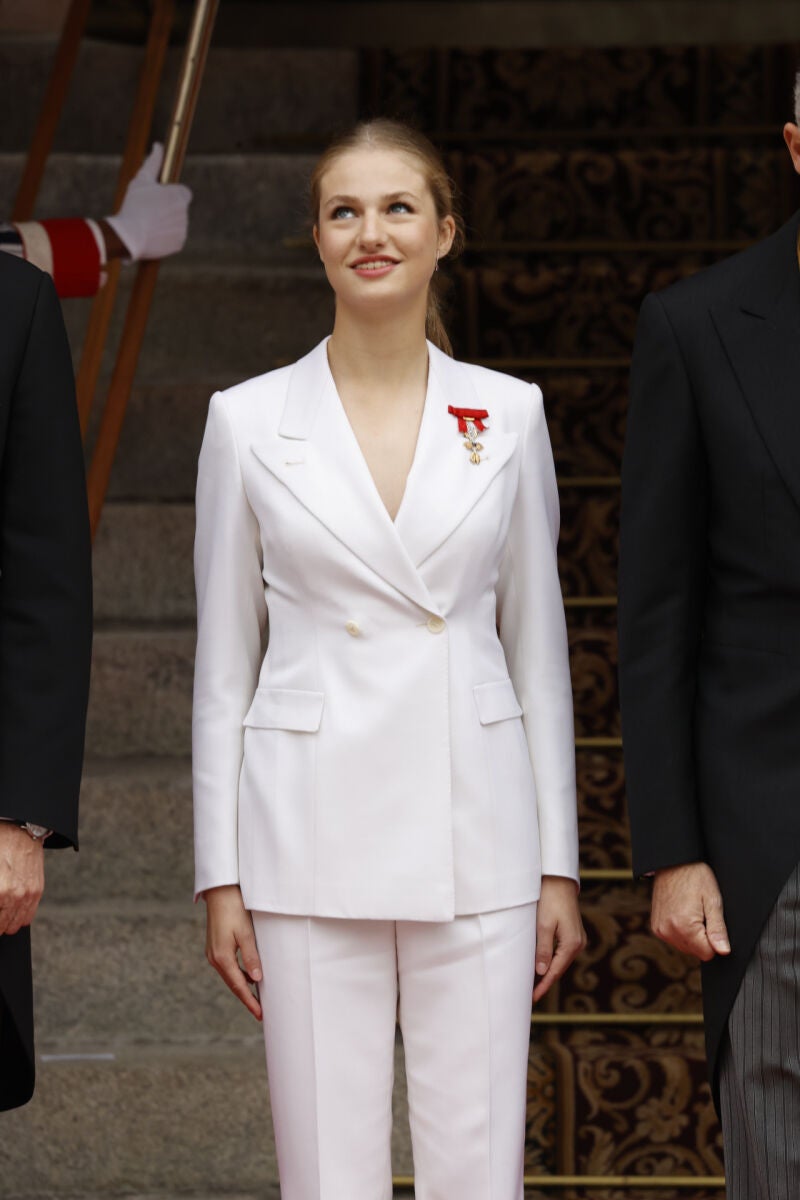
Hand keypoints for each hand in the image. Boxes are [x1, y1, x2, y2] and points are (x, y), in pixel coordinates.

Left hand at [0, 824, 44, 935]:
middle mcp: (16, 896)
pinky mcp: (37, 890)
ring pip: (15, 925)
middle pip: (3, 926)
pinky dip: (19, 918)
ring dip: (6, 923)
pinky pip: (28, 916)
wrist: (19, 830)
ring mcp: (29, 894)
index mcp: (1, 892)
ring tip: (0, 918)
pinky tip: (10, 913)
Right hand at [105, 142, 191, 260]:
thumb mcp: (142, 180)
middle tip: (149, 211)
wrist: (129, 236)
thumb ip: (153, 162)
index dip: (171, 194)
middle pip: (178, 208)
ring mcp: (183, 229)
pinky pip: (173, 238)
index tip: (159, 198)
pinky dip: (164, 237)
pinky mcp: (179, 244)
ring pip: (176, 224)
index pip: (183, 192)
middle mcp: (185, 213)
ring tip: (148, 223)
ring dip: (165, 223)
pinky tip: (151, 234)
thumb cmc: (135, 205)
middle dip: (167, 209)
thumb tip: (158, 145)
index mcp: (180, 196)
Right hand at [204, 884, 262, 1019]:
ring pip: (230, 976)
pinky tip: (248, 977)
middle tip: (260, 1012)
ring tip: (257, 998)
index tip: (260, 1015)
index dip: (250, 1001)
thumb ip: (251, 956)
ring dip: (242, 987)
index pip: (238, 986)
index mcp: (222, 957)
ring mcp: (213, 953)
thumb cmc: (234, 909)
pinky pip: (228, 967)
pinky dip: (238, 975)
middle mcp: (214, 958)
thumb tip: (256, 979)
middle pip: (233, 984)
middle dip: (246, 998)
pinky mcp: (215, 947)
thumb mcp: (246, 933)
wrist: (220, 892)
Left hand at [533, 875, 586, 1001]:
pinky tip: (543, 965)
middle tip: (531, 995)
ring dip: (548, 971)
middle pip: (559, 968)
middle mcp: (578, 943)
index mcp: (572, 944)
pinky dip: (552, 960)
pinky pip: (562, 952)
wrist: (558, 881)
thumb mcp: (543, 925)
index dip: (543, 985)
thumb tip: (541, 972)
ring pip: (561, 961)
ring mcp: (577, 938)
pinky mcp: (573, 933)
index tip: (533, 998)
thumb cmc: (549, 900)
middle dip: (546, 981)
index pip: (555, 971)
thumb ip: (543, 950)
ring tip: (534, 984)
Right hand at [651, 861, 730, 960]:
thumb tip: (723, 951)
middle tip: (701, 912)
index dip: (714, 939)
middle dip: (702, 937)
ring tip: (691, 910)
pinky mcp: (656, 927)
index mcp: (684, 927)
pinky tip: (682, 912)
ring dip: (691, 935)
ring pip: (685, 946)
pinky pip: (674, 938)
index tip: (710, 919)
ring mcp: (660, 930)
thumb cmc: (694, 876)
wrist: (672, 863)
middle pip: (695, 951)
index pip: (707, 953)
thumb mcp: (713, 900)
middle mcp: (668, 931)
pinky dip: (681, 930)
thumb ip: (718, 929)